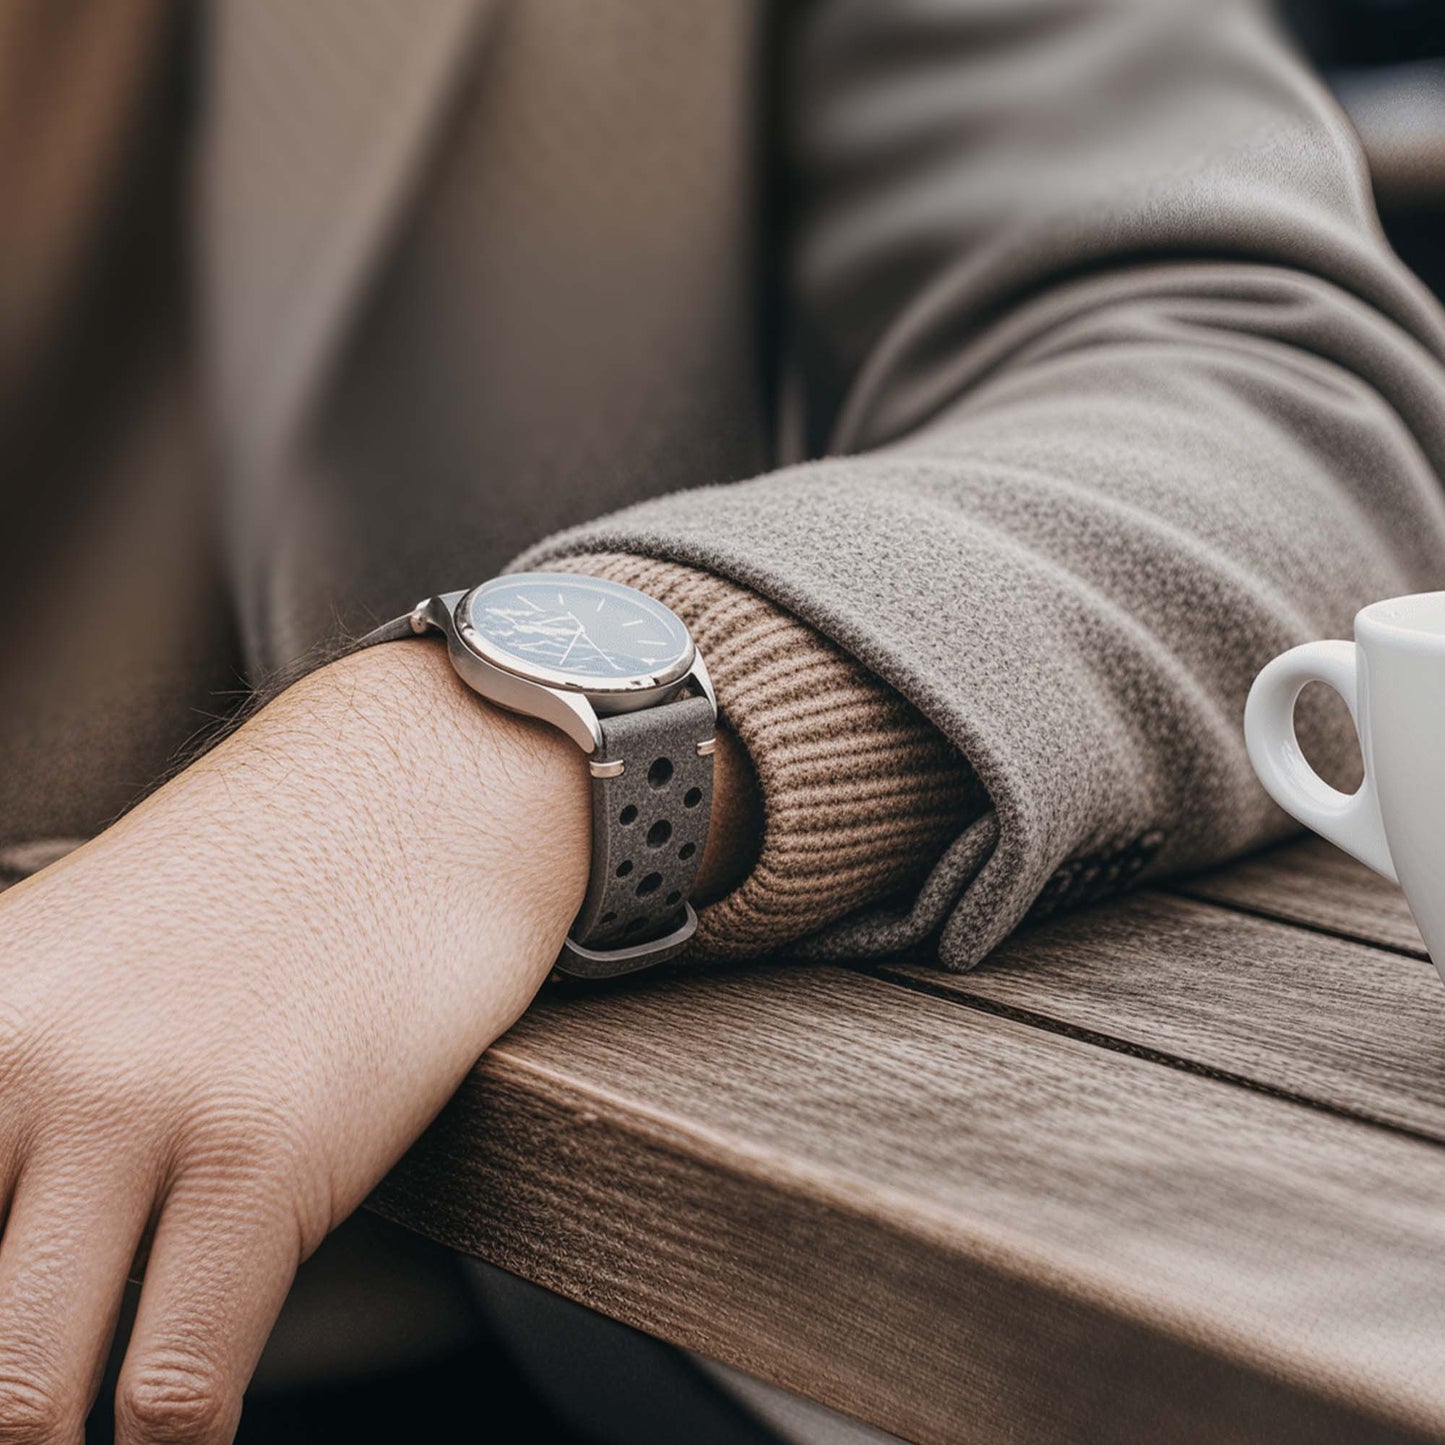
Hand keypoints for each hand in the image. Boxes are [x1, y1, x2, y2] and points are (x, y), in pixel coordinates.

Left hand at [0, 637, 753, 1441]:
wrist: (436, 780)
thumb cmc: (286, 869)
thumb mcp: (96, 951)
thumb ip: (21, 1088)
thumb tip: (20, 1218)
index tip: (11, 1330)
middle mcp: (21, 1056)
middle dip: (5, 1399)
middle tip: (37, 1408)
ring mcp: (144, 1106)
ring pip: (24, 1395)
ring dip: (61, 1439)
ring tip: (105, 1433)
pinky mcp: (269, 1151)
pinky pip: (177, 1384)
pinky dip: (179, 1442)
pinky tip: (192, 1428)